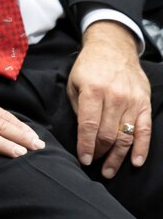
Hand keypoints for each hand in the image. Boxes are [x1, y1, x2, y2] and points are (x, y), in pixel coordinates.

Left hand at [68, 20, 151, 177]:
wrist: (113, 48)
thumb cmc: (89, 67)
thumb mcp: (74, 82)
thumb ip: (78, 108)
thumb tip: (83, 134)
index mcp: (93, 90)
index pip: (89, 125)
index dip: (86, 145)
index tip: (84, 159)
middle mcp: (114, 97)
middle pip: (107, 134)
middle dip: (100, 153)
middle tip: (95, 165)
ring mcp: (131, 101)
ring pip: (125, 136)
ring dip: (117, 156)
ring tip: (109, 170)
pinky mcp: (144, 103)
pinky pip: (145, 130)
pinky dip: (142, 148)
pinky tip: (136, 162)